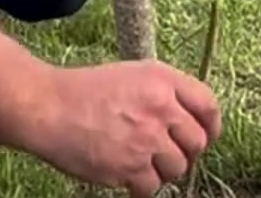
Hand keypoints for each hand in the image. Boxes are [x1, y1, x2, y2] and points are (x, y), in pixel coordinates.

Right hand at [30, 60, 221, 196]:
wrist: (50, 107)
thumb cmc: (87, 90)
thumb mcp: (134, 74)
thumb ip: (166, 93)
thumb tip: (191, 122)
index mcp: (163, 80)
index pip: (208, 106)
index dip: (211, 126)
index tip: (206, 136)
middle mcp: (160, 108)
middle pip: (197, 143)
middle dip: (185, 151)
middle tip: (166, 152)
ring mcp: (146, 139)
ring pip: (177, 169)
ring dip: (162, 169)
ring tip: (140, 159)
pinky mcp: (128, 167)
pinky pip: (152, 187)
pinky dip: (141, 185)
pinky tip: (126, 173)